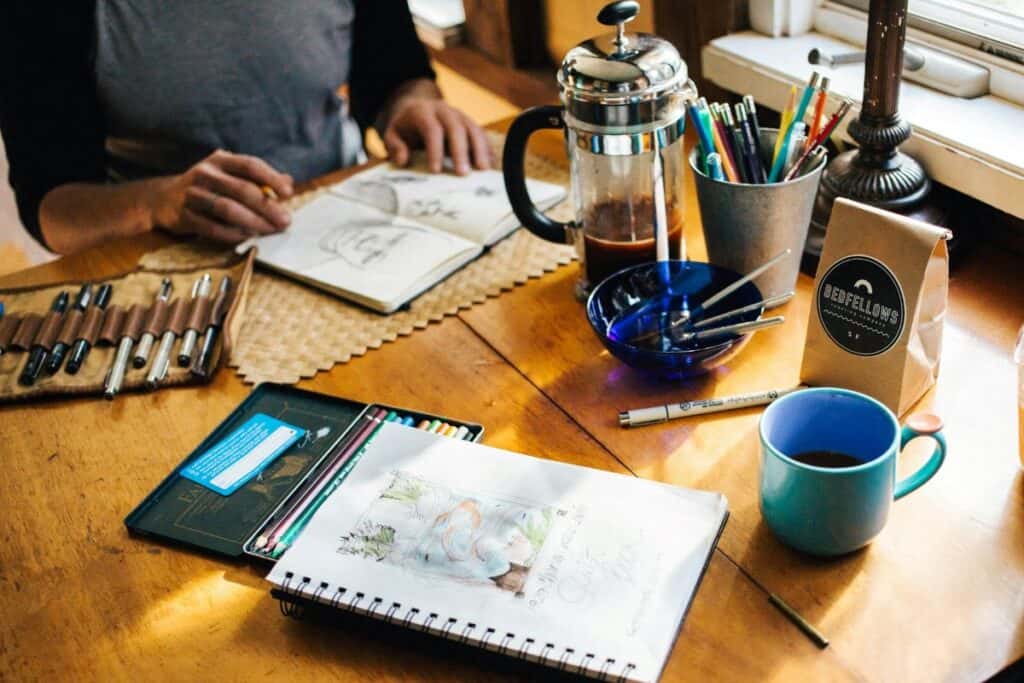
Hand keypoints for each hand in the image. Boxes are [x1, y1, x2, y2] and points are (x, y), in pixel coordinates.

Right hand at [154, 150, 294, 242]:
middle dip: (267, 207)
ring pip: (228, 210)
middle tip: (285, 221)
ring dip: (253, 222)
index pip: (250, 165)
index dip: (271, 178)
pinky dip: (234, 234)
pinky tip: (248, 237)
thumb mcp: (230, 174)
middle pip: (242, 190)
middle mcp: (204, 173)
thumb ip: (258, 178)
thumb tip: (288, 181)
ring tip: (270, 230)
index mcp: (220, 160)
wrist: (164, 199)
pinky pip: (213, 228)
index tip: (288, 193)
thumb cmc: (210, 186)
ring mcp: (192, 194)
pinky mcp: (184, 216)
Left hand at [383, 96, 492, 175]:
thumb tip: (403, 160)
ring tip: (483, 170)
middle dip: (460, 152)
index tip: (436, 171)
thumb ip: (394, 146)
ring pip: (473, 129)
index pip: (432, 129)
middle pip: (456, 128)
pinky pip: (482, 134)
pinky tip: (490, 165)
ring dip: (480, 149)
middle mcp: (444, 110)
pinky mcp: (470, 123)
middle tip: (462, 174)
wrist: (419, 109)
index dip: (435, 150)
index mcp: (423, 112)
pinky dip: (487, 149)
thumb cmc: (406, 128)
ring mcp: (460, 115)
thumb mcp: (392, 134)